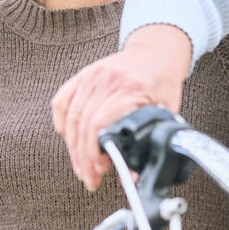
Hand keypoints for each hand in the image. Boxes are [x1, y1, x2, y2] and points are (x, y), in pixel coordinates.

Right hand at [51, 24, 194, 189]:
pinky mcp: (82, 76)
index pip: (100, 124)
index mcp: (131, 88)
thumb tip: (134, 176)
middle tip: (90, 178)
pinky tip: (67, 139)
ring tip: (81, 168)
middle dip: (84, 158)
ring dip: (74, 148)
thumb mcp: (167, 112)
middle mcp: (107, 80)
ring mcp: (92, 76)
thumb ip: (151, 142)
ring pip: (71, 117)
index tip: (100, 169)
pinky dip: (61, 122)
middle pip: (84, 125)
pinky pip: (62, 100)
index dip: (95, 151)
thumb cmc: (163, 83)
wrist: (156, 51)